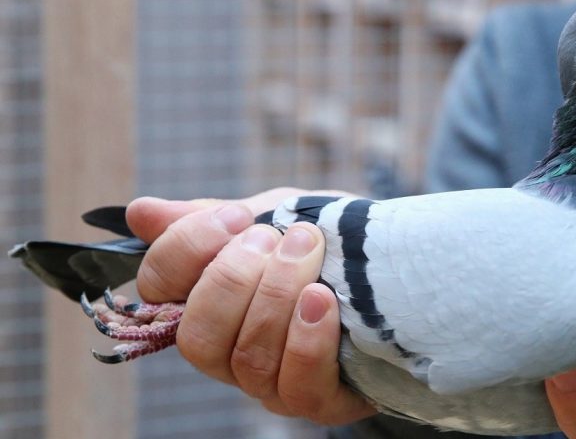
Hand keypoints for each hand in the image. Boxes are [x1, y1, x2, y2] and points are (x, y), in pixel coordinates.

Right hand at [126, 188, 375, 424]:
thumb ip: (210, 218)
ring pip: (248, 359)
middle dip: (234, 278)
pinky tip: (323, 302)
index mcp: (206, 302)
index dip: (187, 251)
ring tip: (308, 252)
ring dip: (277, 297)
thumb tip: (141, 213)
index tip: (237, 216)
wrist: (395, 265)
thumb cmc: (324, 244)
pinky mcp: (319, 402)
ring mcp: (271, 383)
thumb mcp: (272, 215)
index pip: (158, 289)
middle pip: (199, 336)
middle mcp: (230, 351)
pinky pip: (298, 385)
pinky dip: (307, 340)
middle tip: (276, 237)